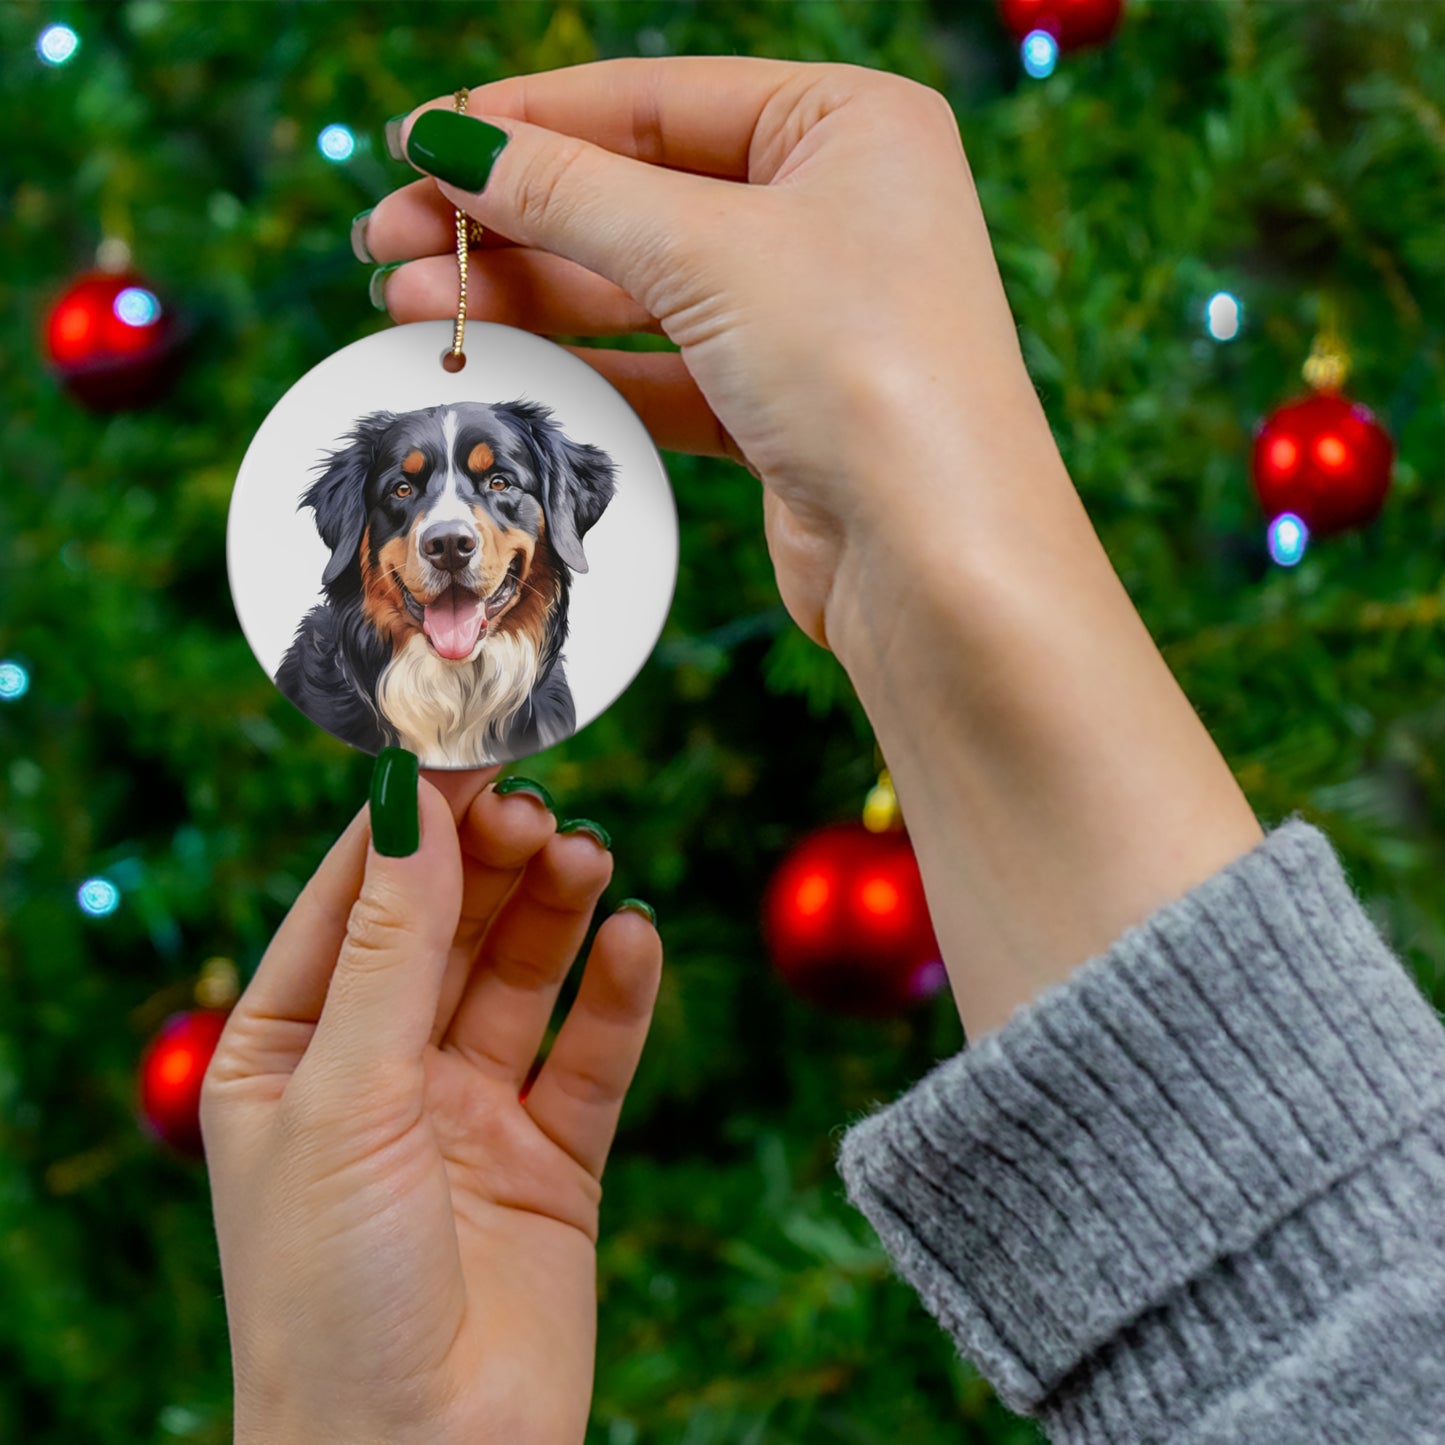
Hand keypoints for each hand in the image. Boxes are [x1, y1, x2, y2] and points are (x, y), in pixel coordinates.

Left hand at [201, 767, 661, 1444]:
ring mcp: (469, 1113)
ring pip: (521, 977)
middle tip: (540, 810)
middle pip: (447, 927)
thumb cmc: (332, 1294)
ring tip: (589, 858)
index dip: (409, 825)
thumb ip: (391, 948)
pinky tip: (635, 941)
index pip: (352, 902)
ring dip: (555, 912)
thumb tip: (412, 805)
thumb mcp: (346, 1096)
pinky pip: (590, 1055)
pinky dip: (617, 995)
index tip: (466, 750)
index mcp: (290, 1052)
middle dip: (491, 864)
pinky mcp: (552, 1159)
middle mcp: (380, 1072)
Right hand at [361, 56, 1054, 653]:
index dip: (527, 120)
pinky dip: (582, 366)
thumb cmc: (864, 371)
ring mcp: (808, 314)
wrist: (938, 561)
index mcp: (848, 125)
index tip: (417, 141)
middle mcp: (834, 210)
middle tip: (387, 239)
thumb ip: (571, 192)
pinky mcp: (782, 407)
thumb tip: (452, 141)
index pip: (655, 100)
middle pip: (636, 194)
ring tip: (407, 303)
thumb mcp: (707, 251)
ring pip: (640, 287)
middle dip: (507, 218)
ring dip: (526, 295)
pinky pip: (662, 368)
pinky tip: (496, 362)